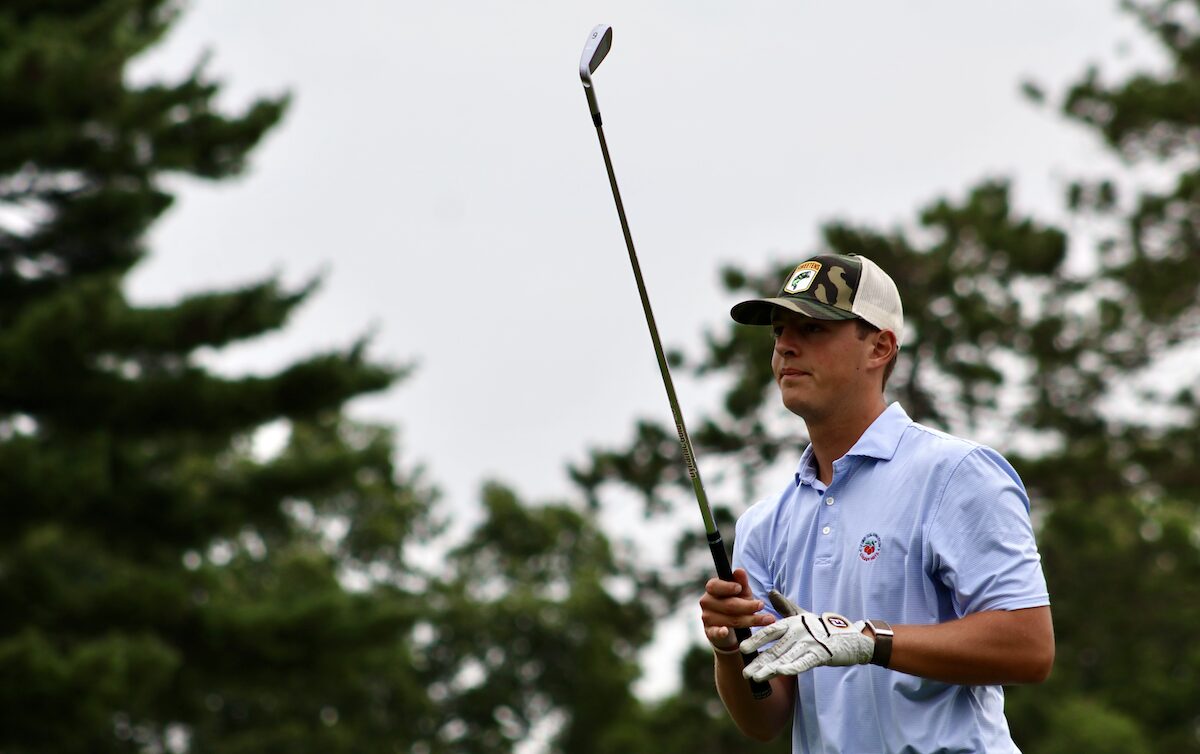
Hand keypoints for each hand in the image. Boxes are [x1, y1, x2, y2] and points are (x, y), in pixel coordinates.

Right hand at [699, 568, 775, 651]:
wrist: (732, 628)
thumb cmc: (737, 604)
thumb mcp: (742, 593)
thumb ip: (741, 582)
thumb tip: (739, 570)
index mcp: (712, 589)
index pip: (715, 586)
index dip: (727, 587)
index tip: (739, 588)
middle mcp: (707, 602)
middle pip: (728, 605)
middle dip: (748, 606)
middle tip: (761, 605)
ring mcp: (707, 617)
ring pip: (730, 620)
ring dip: (750, 620)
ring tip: (767, 620)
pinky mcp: (710, 632)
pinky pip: (715, 632)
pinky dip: (720, 632)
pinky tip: (725, 631)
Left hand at [739, 590, 873, 680]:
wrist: (850, 637)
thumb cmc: (822, 627)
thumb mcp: (802, 615)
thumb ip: (785, 606)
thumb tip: (770, 592)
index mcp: (793, 622)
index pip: (771, 631)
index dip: (756, 640)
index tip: (742, 648)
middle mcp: (799, 631)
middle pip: (776, 648)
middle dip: (759, 661)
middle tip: (745, 673)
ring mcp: (810, 642)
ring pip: (786, 657)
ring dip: (770, 669)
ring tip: (756, 678)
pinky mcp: (821, 654)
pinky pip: (804, 661)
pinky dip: (793, 667)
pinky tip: (780, 672)